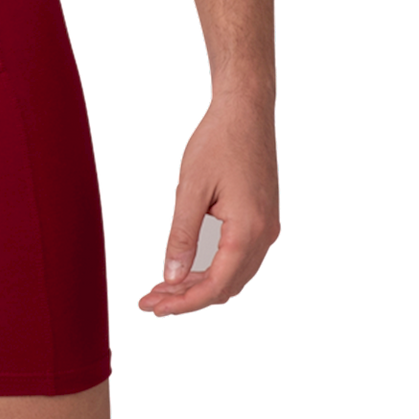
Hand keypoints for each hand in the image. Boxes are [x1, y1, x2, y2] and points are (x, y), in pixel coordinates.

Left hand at [136, 95, 280, 318]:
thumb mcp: (192, 188)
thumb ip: (182, 235)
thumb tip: (172, 277)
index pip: (216, 285)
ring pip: (233, 275)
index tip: (155, 307)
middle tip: (152, 301)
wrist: (245, 111)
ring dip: (199, 286)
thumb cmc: (218, 142)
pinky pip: (238, 258)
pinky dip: (212, 269)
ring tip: (163, 289)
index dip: (184, 302)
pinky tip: (187, 269)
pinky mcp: (262, 219)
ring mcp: (267, 229)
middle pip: (226, 286)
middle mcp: (264, 235)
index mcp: (248, 230)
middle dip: (188, 298)